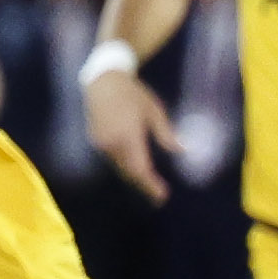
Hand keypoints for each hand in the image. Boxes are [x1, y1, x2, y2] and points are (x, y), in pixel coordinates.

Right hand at [80, 64, 172, 202]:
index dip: (151, 185)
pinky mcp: (95, 140)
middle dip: (144, 184)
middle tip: (159, 195)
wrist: (103, 82)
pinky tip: (134, 165)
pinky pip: (112, 159)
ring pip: (119, 167)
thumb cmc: (133, 93)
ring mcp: (101, 143)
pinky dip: (124, 164)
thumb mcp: (154, 110)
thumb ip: (166, 133)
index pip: (140, 168)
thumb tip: (182, 150)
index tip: (162, 196)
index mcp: (129, 136)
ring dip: (133, 175)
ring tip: (149, 182)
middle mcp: (112, 143)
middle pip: (129, 172)